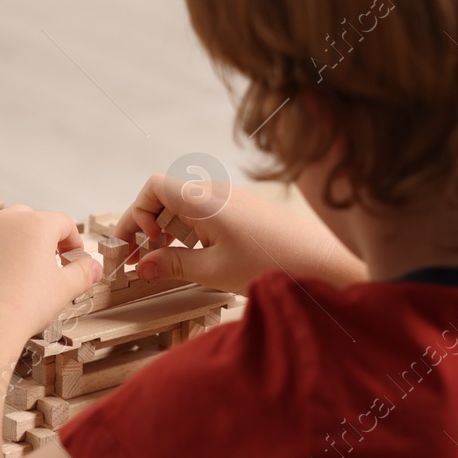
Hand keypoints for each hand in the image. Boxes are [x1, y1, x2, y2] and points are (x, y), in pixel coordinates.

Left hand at [0, 206, 103, 340]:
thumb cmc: (24, 305)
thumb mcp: (64, 289)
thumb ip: (83, 273)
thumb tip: (95, 268)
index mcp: (34, 225)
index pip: (62, 223)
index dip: (73, 240)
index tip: (75, 258)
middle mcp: (3, 223)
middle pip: (29, 221)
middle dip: (41, 239)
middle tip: (47, 264)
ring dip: (11, 250)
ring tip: (18, 278)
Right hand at [114, 174, 366, 291]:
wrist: (323, 262)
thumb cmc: (273, 264)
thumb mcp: (213, 270)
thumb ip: (172, 265)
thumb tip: (142, 266)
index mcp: (204, 199)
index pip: (153, 188)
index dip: (135, 214)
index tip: (135, 245)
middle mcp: (215, 192)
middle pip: (164, 199)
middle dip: (145, 228)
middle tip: (135, 261)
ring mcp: (230, 200)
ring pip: (183, 209)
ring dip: (166, 233)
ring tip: (162, 265)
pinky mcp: (243, 211)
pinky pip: (203, 216)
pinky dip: (188, 234)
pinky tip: (192, 259)